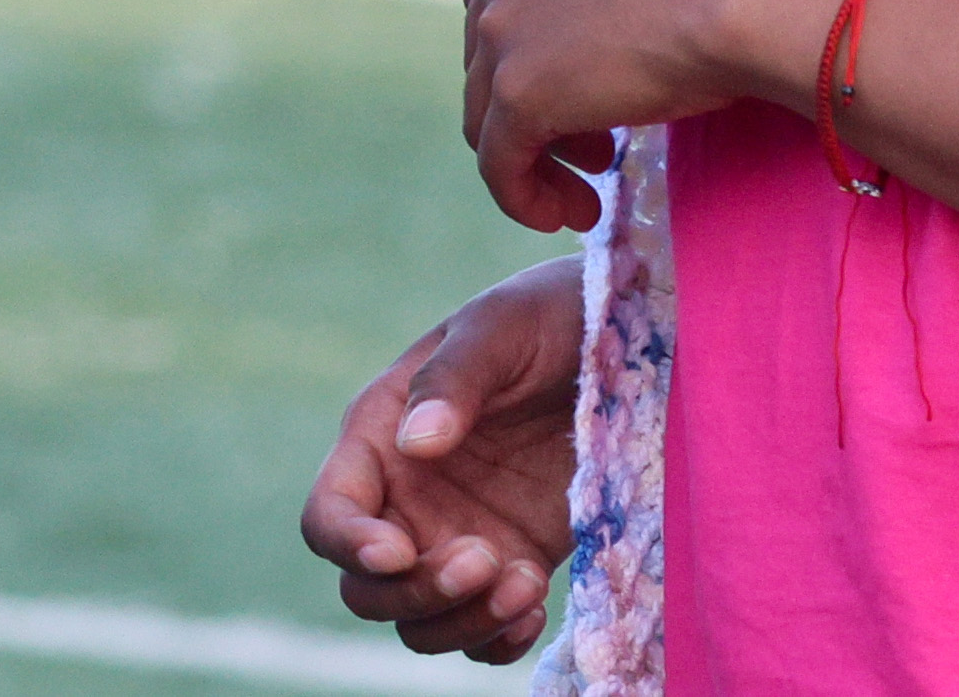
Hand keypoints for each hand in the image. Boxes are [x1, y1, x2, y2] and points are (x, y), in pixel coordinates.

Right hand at [299, 260, 585, 662]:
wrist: (629, 340)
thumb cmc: (549, 316)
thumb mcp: (500, 327)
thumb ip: (454, 379)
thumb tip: (417, 443)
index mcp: (380, 438)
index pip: (329, 517)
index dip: (349, 545)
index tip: (399, 552)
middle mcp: (408, 499)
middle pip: (367, 589)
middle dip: (416, 594)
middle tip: (486, 559)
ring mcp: (459, 538)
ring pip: (420, 624)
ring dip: (462, 623)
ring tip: (525, 584)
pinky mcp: (515, 563)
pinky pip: (481, 635)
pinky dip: (498, 641)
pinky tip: (536, 606)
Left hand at [464, 0, 846, 232]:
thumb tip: (607, 43)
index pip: (512, 4)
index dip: (545, 60)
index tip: (594, 97)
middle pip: (493, 59)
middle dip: (545, 111)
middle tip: (600, 151)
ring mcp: (502, 29)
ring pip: (489, 115)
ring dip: (537, 158)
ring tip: (589, 193)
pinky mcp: (518, 92)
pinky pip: (499, 162)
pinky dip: (524, 197)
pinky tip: (572, 216)